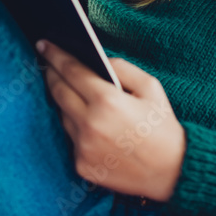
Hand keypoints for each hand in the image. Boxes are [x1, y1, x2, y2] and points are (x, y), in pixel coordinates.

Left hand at [36, 39, 186, 201]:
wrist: (171, 172)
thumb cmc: (162, 126)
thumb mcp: (150, 87)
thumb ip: (121, 68)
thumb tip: (98, 60)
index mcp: (107, 101)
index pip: (72, 71)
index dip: (56, 55)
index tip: (44, 44)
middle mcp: (90, 124)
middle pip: (59, 91)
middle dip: (51, 73)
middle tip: (48, 62)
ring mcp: (83, 147)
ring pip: (62, 115)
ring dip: (64, 101)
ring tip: (68, 88)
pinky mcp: (81, 165)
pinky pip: (71, 138)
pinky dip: (76, 127)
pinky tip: (86, 121)